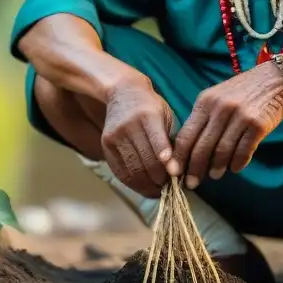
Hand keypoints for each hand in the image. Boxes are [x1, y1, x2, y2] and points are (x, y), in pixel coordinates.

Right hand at [101, 77, 179, 197]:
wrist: (123, 92)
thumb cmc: (151, 106)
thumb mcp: (165, 115)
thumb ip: (170, 140)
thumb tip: (176, 171)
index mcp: (148, 115)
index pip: (157, 142)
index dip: (166, 162)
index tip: (176, 176)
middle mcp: (129, 126)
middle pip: (145, 161)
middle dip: (160, 180)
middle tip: (171, 188)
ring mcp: (115, 136)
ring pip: (133, 170)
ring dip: (148, 186)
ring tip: (160, 191)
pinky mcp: (106, 145)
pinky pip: (120, 172)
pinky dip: (133, 184)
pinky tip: (144, 187)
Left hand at [173, 62, 282, 189]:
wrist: (275, 79)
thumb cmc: (242, 92)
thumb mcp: (217, 97)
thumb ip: (203, 119)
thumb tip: (189, 151)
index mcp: (205, 101)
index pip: (186, 135)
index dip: (179, 157)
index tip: (175, 173)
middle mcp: (220, 108)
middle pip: (202, 146)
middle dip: (194, 169)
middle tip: (192, 183)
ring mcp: (240, 116)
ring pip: (222, 151)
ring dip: (217, 167)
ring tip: (214, 175)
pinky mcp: (258, 125)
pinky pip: (243, 151)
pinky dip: (237, 163)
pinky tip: (235, 167)